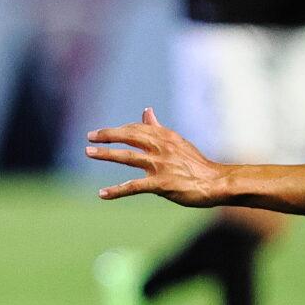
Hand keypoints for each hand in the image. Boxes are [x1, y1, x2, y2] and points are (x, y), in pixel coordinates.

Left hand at [86, 108, 225, 204]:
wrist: (215, 183)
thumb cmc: (196, 164)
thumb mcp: (176, 141)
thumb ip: (158, 128)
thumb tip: (146, 111)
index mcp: (165, 136)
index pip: (136, 128)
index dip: (119, 130)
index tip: (104, 133)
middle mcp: (161, 147)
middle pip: (129, 136)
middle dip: (108, 135)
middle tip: (90, 137)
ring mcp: (160, 165)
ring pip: (127, 156)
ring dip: (106, 154)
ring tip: (89, 152)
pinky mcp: (161, 184)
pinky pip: (133, 186)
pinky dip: (116, 190)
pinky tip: (102, 193)